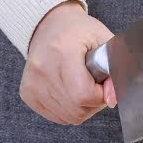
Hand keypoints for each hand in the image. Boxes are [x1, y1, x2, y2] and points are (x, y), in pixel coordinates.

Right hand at [19, 1, 116, 124]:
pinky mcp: (27, 93)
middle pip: (77, 109)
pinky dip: (69, 109)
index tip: (105, 84)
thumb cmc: (80, 32)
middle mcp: (42, 68)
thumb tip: (112, 99)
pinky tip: (70, 90)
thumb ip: (116, 69)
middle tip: (95, 83)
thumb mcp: (105, 42)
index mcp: (62, 51)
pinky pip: (57, 117)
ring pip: (69, 117)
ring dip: (83, 107)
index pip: (83, 94)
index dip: (101, 95)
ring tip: (82, 84)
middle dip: (94, 102)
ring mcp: (32, 82)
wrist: (49, 25)